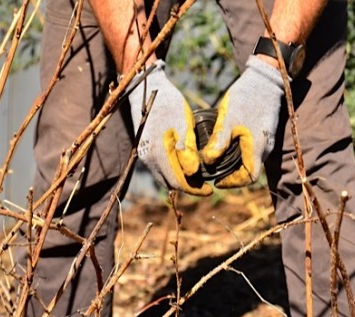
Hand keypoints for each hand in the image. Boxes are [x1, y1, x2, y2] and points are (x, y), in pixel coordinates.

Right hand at [128, 60, 211, 195]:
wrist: (147, 89)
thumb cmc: (169, 104)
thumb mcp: (184, 123)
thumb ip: (187, 149)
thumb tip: (193, 173)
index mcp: (158, 153)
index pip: (178, 182)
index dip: (195, 189)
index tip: (210, 190)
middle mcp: (148, 158)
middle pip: (170, 183)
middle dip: (189, 187)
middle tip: (206, 185)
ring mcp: (144, 155)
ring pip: (164, 177)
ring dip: (181, 180)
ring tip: (198, 178)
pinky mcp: (144, 150)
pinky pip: (160, 169)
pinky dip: (173, 172)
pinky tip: (185, 167)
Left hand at [202, 56, 283, 187]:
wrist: (265, 78)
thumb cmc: (246, 97)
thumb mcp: (228, 118)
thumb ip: (219, 141)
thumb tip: (207, 161)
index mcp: (258, 148)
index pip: (249, 177)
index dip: (232, 183)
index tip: (216, 181)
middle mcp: (266, 148)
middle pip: (250, 171)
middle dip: (231, 175)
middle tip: (213, 172)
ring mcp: (267, 140)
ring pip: (251, 160)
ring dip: (235, 164)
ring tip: (217, 160)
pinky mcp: (265, 132)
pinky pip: (252, 150)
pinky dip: (240, 154)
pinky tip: (227, 146)